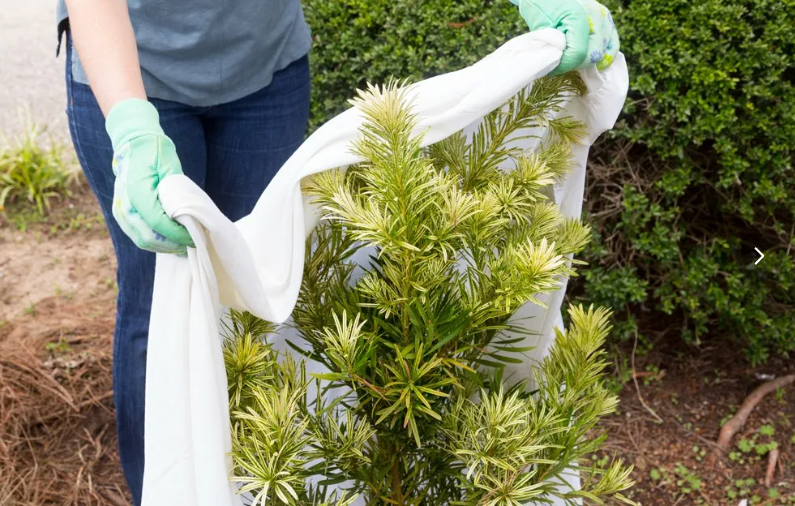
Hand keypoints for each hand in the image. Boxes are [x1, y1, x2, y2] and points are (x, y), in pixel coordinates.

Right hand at [105, 99, 192, 254]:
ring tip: (184, 244)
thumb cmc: (154, 152)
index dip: (178, 234)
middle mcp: (124, 205)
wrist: (133, 145)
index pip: (159, 223)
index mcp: (136, 193)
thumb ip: (177, 191)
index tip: (195, 237)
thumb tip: (188, 215)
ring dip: (165, 246)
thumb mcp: (170, 166)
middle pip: (150, 238)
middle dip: (173, 244)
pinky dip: (156, 242)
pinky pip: (138, 236)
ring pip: (143, 241)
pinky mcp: (121, 216)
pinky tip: (171, 241)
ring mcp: (120, 212)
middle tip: (193, 243)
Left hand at [511, 0, 619, 74]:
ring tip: (570, 59)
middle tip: (560, 65)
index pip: (578, 53)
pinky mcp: (607, 20)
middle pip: (593, 55)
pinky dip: (602, 56)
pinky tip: (589, 61)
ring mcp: (604, 18)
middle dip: (575, 64)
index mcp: (578, 16)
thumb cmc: (541, 7)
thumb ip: (552, 47)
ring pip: (603, 53)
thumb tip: (557, 66)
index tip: (552, 69)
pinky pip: (611, 45)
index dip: (565, 66)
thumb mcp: (541, 27)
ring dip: (586, 61)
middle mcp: (596, 16)